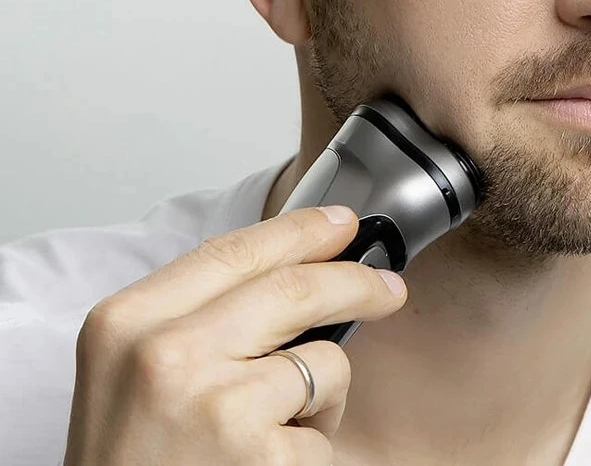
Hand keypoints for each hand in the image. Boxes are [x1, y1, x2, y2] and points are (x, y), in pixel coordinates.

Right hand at [62, 205, 406, 464]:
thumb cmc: (130, 461)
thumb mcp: (131, 369)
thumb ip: (195, 312)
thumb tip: (291, 266)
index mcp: (129, 322)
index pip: (235, 250)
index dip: (301, 230)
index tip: (341, 224)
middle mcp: (167, 355)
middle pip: (294, 287)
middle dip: (355, 281)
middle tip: (386, 288)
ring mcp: (218, 404)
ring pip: (323, 358)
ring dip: (324, 389)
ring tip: (283, 423)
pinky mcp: (262, 457)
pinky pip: (323, 427)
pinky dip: (314, 442)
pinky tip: (273, 459)